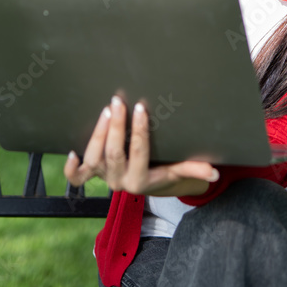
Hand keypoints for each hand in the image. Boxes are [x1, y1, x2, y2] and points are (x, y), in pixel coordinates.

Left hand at [63, 95, 218, 197]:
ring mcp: (103, 178)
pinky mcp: (93, 175)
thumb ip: (193, 168)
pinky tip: (71, 150)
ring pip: (94, 159)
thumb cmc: (164, 169)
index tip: (140, 108)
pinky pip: (76, 178)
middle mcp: (119, 182)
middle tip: (118, 101)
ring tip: (106, 110)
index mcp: (140, 181)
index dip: (139, 130)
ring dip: (98, 133)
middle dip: (115, 126)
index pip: (139, 152)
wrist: (147, 185)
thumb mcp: (178, 170)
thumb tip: (214, 172)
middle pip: (113, 153)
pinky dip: (71, 167)